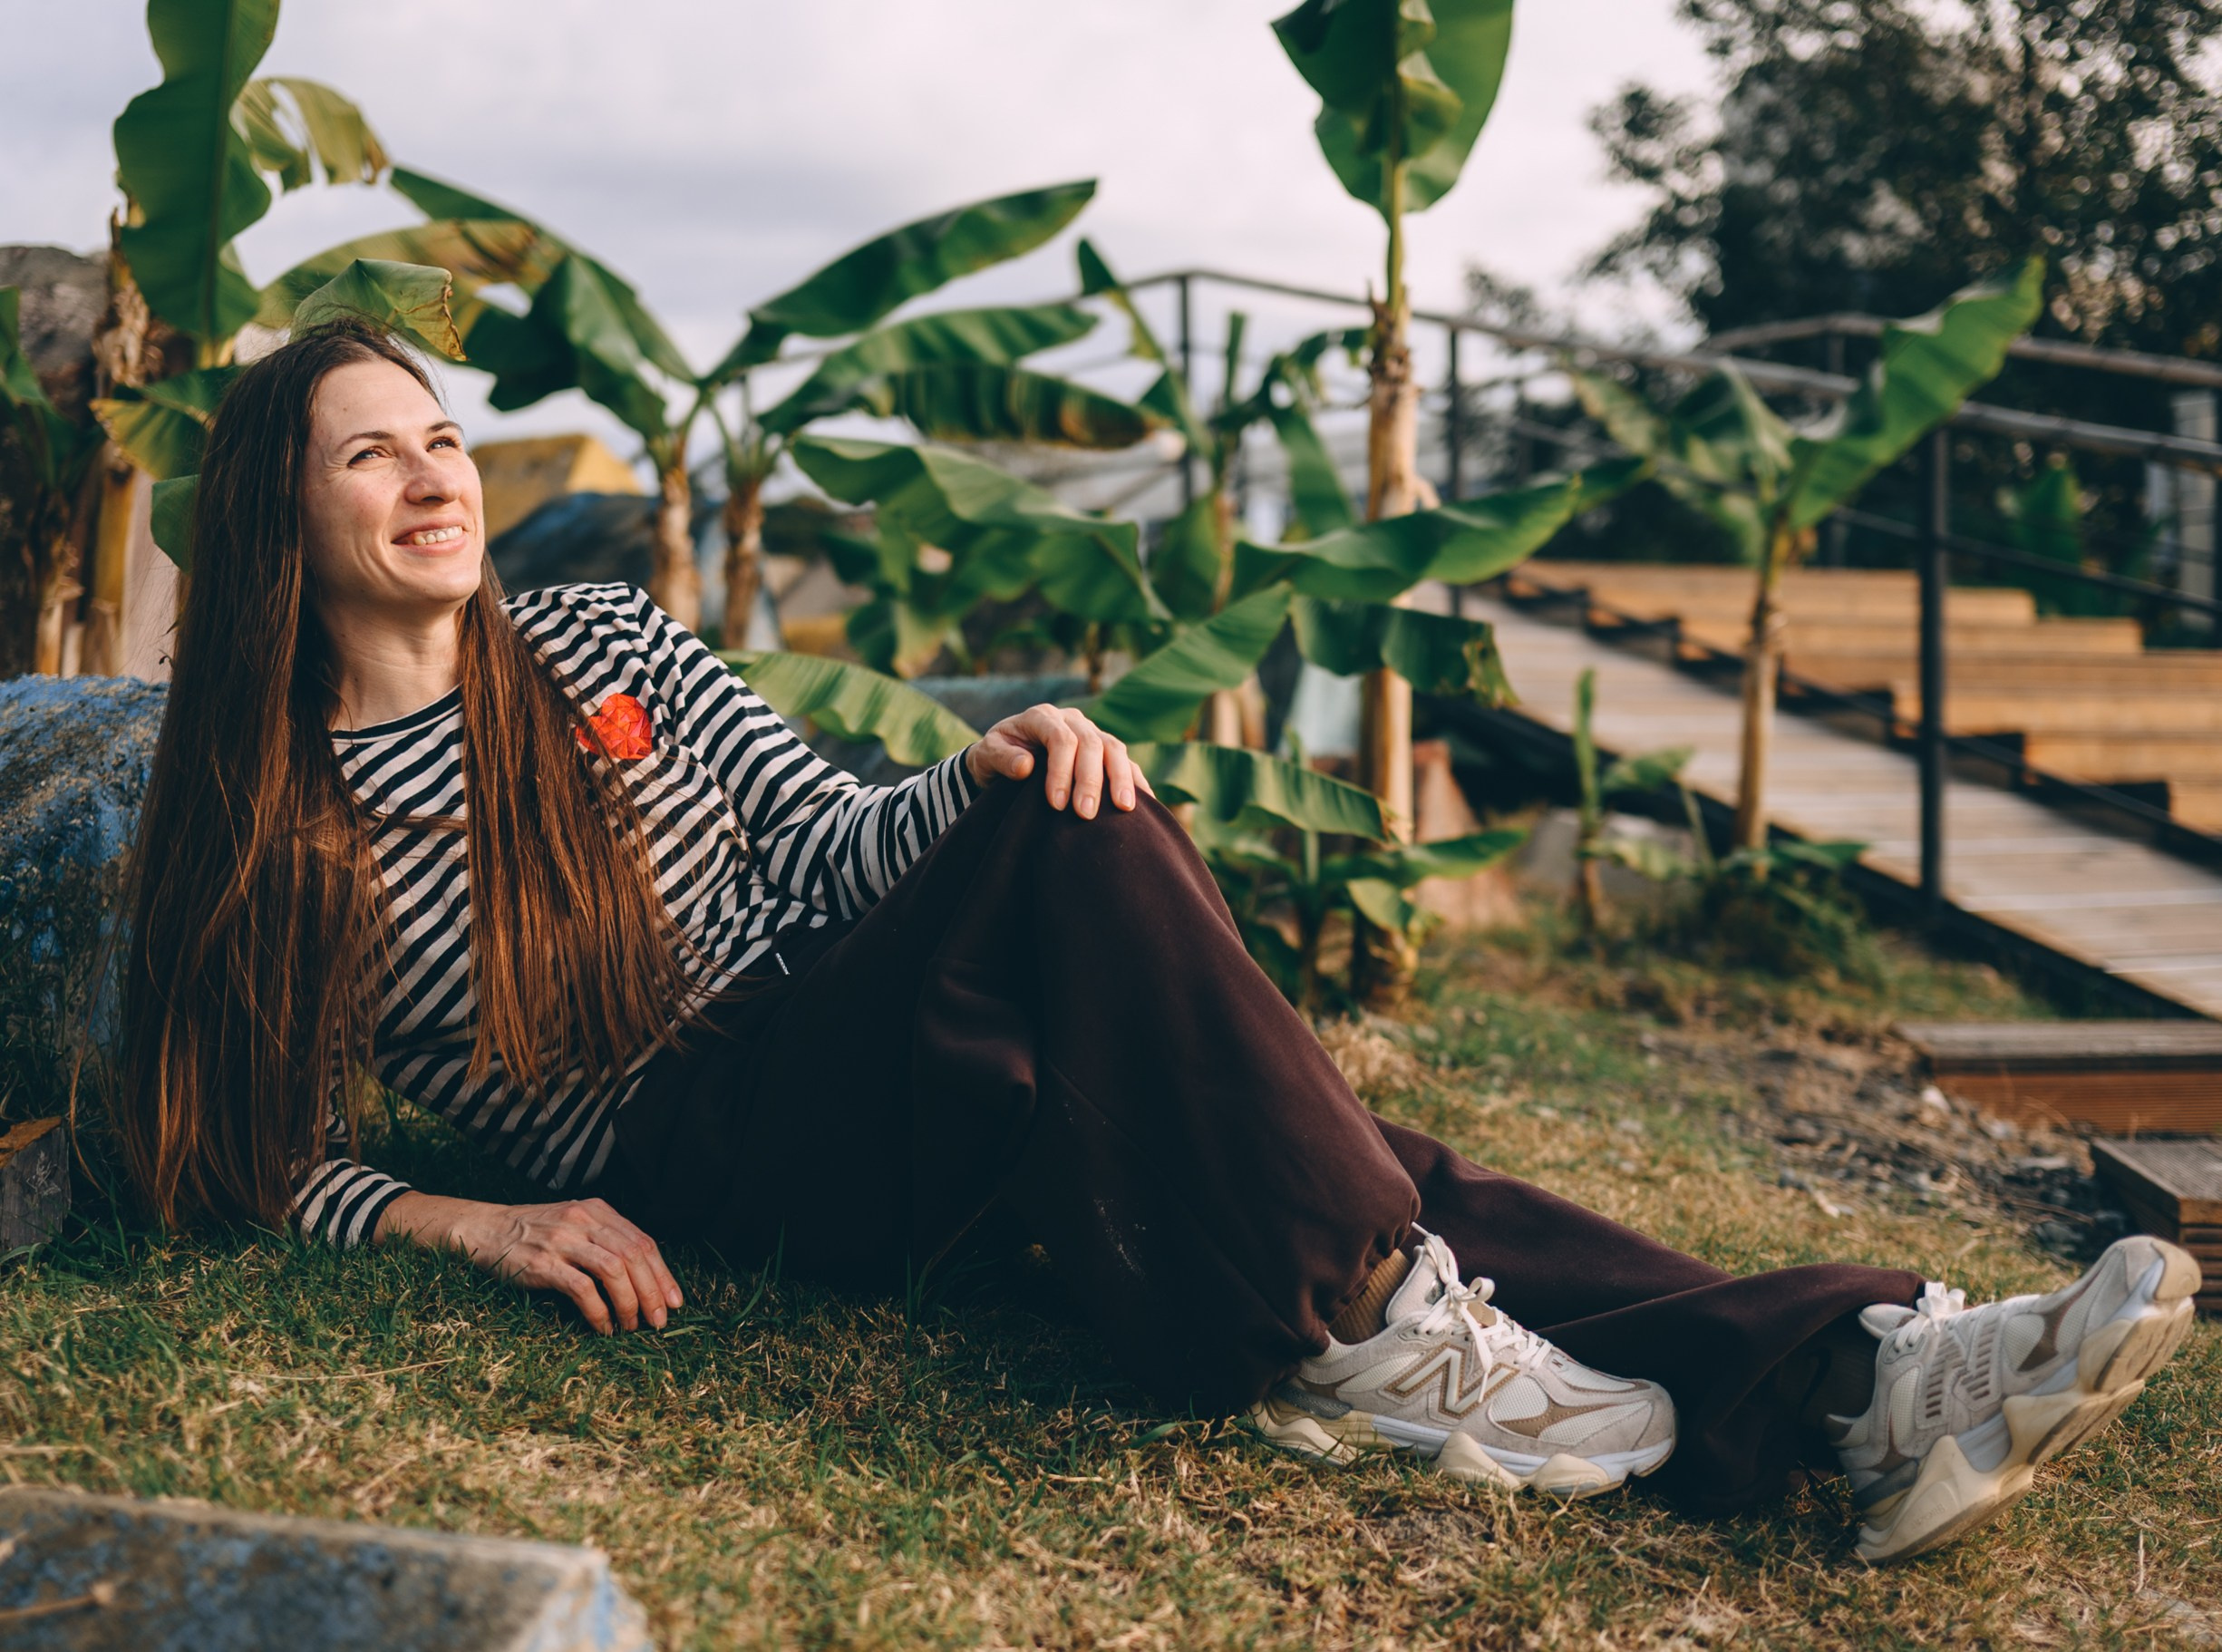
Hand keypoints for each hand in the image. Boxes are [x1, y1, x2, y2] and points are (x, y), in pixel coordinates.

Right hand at [380, 1191, 682, 1333]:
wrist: (484, 1230)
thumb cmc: (535, 1234)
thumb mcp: (575, 1225)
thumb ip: (606, 1241)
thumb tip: (646, 1279)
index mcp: (598, 1211)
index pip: (643, 1242)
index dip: (663, 1274)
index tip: (674, 1301)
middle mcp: (584, 1220)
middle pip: (634, 1256)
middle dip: (653, 1292)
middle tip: (659, 1321)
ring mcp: (563, 1240)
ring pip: (614, 1271)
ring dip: (629, 1303)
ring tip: (632, 1326)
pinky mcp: (543, 1264)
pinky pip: (583, 1289)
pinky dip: (599, 1312)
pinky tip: (603, 1328)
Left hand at [964, 704, 1152, 819]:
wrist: (1005, 757)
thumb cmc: (996, 757)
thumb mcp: (986, 755)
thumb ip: (1002, 758)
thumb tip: (1026, 766)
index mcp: (1041, 717)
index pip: (1060, 739)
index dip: (1061, 771)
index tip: (1057, 804)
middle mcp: (1071, 720)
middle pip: (1091, 744)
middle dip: (1090, 780)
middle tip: (1085, 814)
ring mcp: (1091, 732)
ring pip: (1114, 748)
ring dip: (1120, 779)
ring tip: (1124, 808)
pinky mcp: (1104, 750)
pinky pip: (1125, 761)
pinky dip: (1135, 780)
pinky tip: (1144, 803)